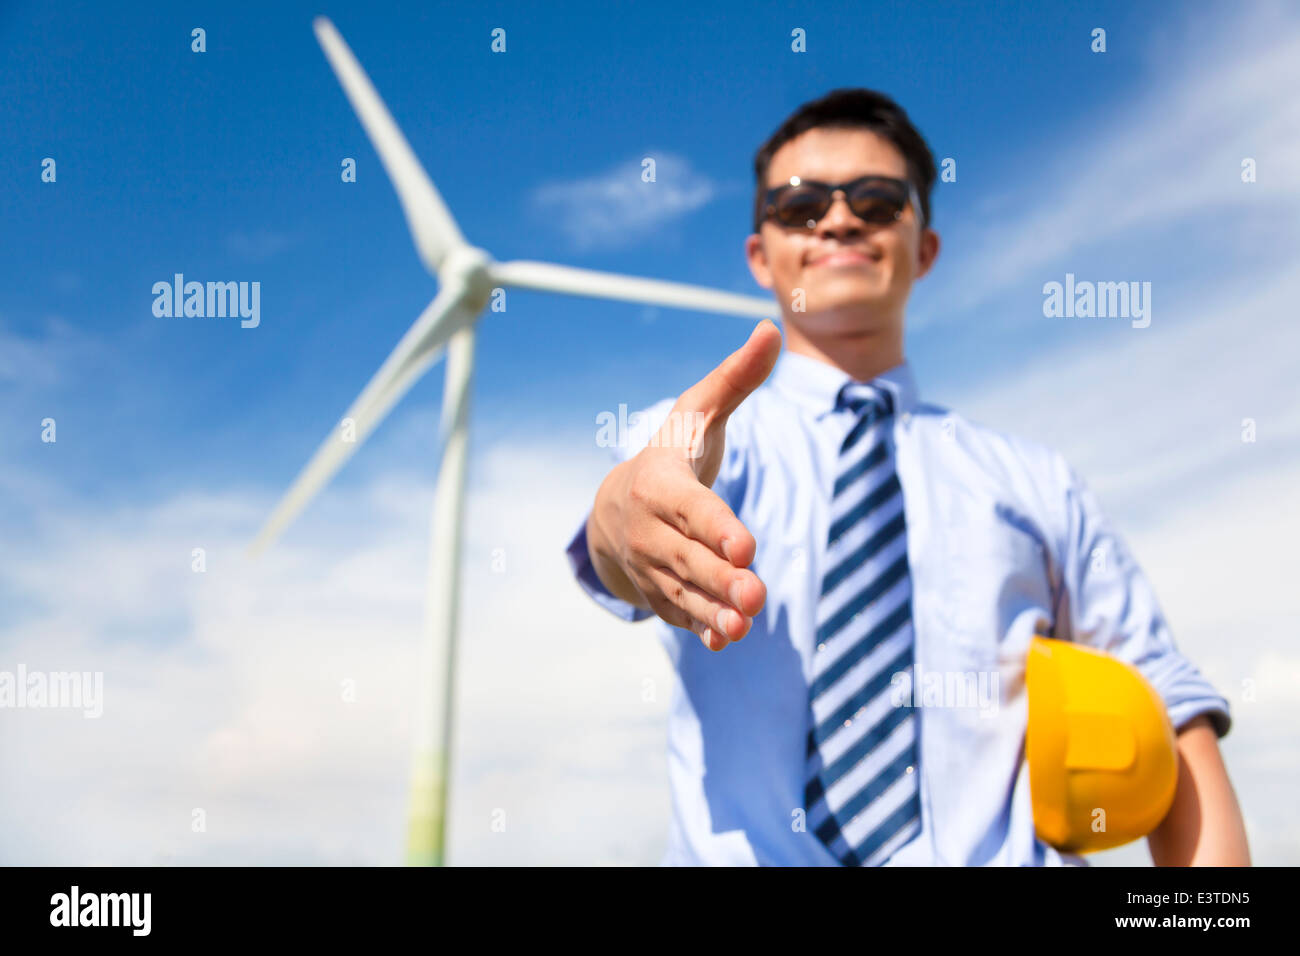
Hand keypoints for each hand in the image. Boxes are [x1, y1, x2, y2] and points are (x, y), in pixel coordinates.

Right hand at [586, 319, 782, 649]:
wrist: (617, 505)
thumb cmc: (672, 452)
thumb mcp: (696, 412)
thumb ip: (736, 379)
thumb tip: (772, 328)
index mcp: (661, 483)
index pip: (690, 507)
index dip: (716, 526)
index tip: (746, 545)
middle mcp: (651, 529)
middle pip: (689, 556)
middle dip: (722, 578)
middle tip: (756, 595)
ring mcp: (654, 566)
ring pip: (685, 591)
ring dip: (714, 611)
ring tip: (743, 627)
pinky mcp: (663, 593)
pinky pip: (681, 613)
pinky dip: (701, 629)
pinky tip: (724, 642)